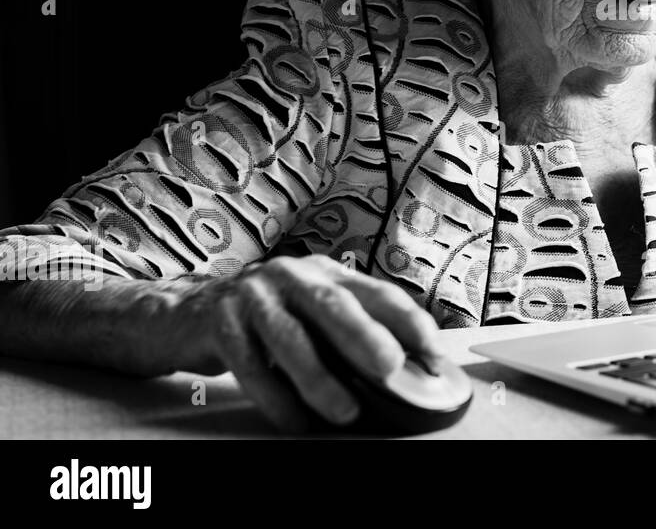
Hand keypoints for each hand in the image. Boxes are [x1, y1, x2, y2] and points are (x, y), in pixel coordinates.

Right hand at [178, 254, 440, 432]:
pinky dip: (274, 398)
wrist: (184, 313)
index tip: (433, 352)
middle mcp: (292, 276)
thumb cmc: (264, 318)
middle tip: (392, 369)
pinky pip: (250, 366)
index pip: (376, 291)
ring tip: (346, 411)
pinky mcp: (220, 322)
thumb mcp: (310, 312)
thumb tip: (405, 369)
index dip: (408, 320)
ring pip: (291, 339)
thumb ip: (349, 330)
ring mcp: (254, 296)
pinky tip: (294, 421)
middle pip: (334, 305)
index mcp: (325, 272)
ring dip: (320, 380)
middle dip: (366, 338)